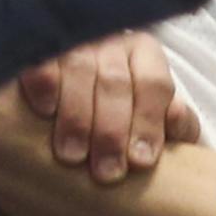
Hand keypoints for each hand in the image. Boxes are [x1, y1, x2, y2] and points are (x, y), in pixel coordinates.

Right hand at [18, 35, 200, 182]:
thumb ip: (176, 124)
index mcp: (145, 54)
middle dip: (111, 131)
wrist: (76, 100)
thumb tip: (177, 118)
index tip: (140, 162)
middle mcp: (110, 42)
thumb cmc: (122, 118)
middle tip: (106, 173)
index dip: (148, 122)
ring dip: (77, 117)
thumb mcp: (154, 120)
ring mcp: (73, 42)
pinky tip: (46, 112)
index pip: (153, 84)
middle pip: (115, 82)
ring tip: (73, 157)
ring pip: (79, 70)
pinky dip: (45, 84)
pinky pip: (43, 61)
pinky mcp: (39, 48)